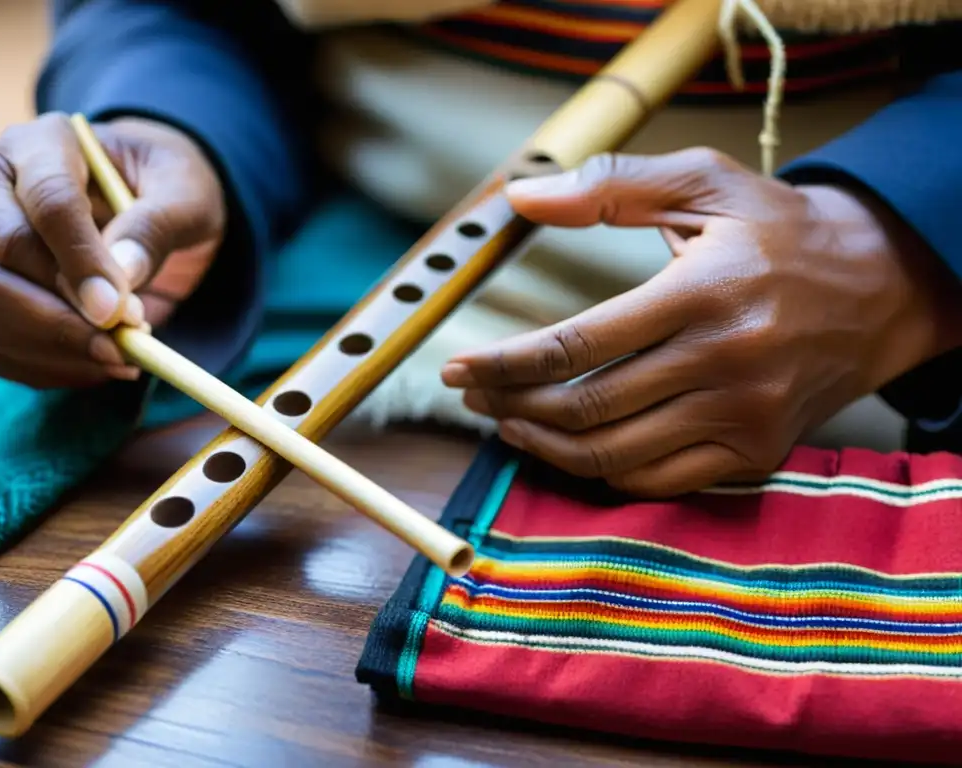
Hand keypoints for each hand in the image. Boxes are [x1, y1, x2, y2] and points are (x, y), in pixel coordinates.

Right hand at [0, 112, 224, 388]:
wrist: (132, 205)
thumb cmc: (158, 191)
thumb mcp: (184, 192)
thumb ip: (158, 224)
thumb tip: (123, 273)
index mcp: (38, 143)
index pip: (47, 201)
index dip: (81, 262)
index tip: (118, 311)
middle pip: (0, 262)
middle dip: (65, 319)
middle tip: (125, 346)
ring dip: (51, 350)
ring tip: (118, 359)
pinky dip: (36, 367)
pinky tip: (88, 365)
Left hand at [441, 148, 961, 496]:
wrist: (877, 289)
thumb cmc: (780, 232)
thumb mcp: (706, 182)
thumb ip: (611, 185)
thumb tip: (523, 196)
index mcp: (702, 294)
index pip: (576, 346)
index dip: (504, 362)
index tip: (457, 366)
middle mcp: (725, 364)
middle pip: (585, 408)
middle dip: (511, 405)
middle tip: (472, 394)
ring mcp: (743, 418)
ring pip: (613, 456)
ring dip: (544, 445)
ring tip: (507, 421)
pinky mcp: (754, 453)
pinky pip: (657, 481)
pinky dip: (600, 472)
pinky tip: (568, 447)